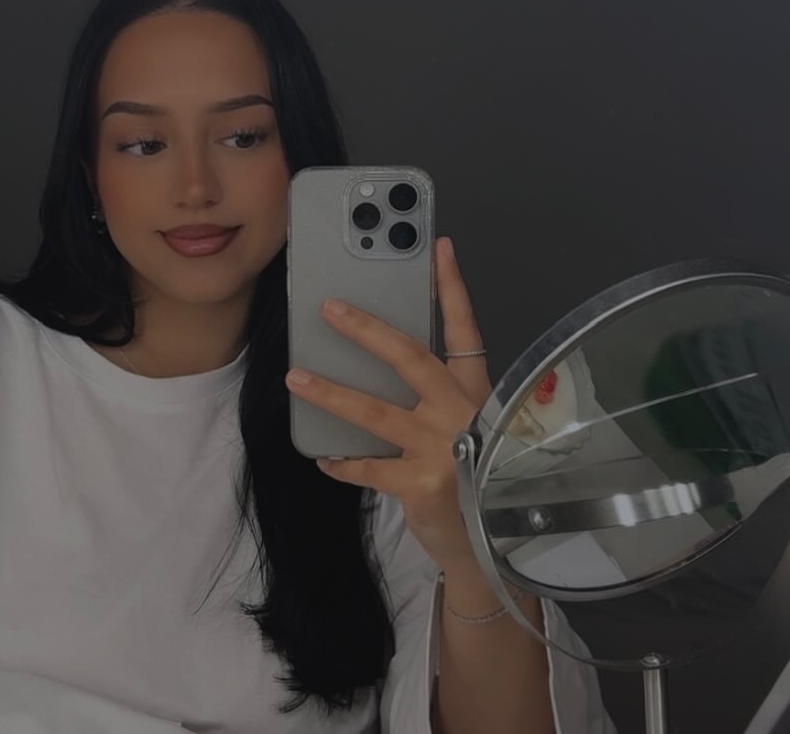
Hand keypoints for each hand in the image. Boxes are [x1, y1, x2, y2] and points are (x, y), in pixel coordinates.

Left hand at [284, 236, 491, 570]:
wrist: (493, 543)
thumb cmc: (477, 475)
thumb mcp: (470, 426)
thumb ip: (439, 395)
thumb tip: (384, 360)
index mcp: (477, 391)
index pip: (465, 328)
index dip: (451, 286)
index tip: (438, 247)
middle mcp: (462, 412)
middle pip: (411, 358)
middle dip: (367, 330)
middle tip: (329, 308)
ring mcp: (443, 449)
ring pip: (375, 411)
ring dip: (331, 393)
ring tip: (296, 377)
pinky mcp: (422, 485)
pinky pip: (368, 467)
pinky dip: (342, 461)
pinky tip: (321, 455)